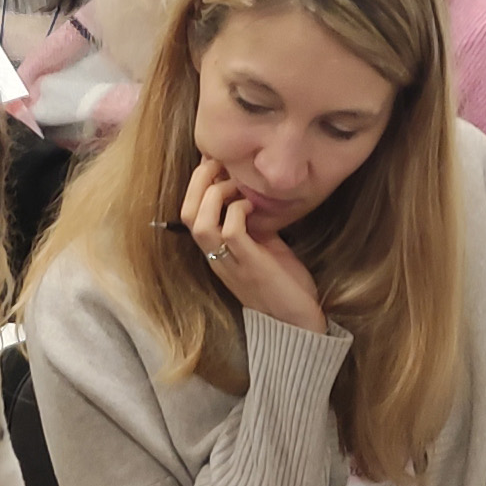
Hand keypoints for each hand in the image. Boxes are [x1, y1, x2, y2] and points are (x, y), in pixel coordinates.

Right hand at [178, 158, 328, 333]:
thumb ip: (253, 225)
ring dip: (216, 194)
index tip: (215, 163)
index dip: (197, 185)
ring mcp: (230, 262)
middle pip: (188, 213)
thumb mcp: (264, 248)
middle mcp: (216, 257)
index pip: (189, 213)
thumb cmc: (284, 285)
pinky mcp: (249, 264)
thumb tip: (254, 195)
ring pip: (201, 222)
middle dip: (200, 181)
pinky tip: (252, 205)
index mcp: (216, 253)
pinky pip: (230, 230)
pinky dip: (238, 210)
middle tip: (220, 163)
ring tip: (236, 184)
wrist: (298, 322)